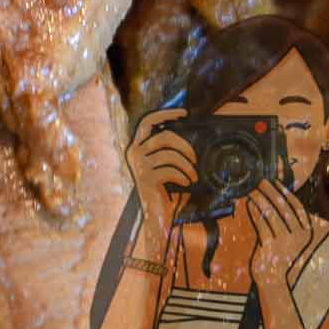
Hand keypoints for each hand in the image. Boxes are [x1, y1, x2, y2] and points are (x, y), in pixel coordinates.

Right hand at [125, 107, 195, 233]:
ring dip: (187, 166)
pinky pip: (170, 170)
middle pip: (163, 136)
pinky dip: (183, 176)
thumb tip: (182, 134)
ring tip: (193, 175)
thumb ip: (165, 150)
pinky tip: (186, 184)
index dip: (165, 114)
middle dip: (184, 145)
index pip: (147, 122)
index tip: (184, 113)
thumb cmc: (162, 190)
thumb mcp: (162, 166)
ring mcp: (139, 165)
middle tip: (195, 158)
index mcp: (136, 147)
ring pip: (170, 154)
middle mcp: (133, 153)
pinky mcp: (146, 178)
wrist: (154, 215)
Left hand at [243, 178, 312, 291]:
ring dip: (260, 199)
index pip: (298, 207)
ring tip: (252, 190)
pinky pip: (261, 223)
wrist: (275, 278)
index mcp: (306, 233)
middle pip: (283, 207)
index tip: (276, 181)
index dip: (286, 192)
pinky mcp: (270, 246)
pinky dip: (254, 211)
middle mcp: (298, 237)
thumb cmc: (281, 253)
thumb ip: (288, 220)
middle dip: (271, 191)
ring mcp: (285, 242)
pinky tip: (248, 204)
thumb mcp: (290, 237)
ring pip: (270, 214)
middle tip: (260, 181)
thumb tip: (277, 194)